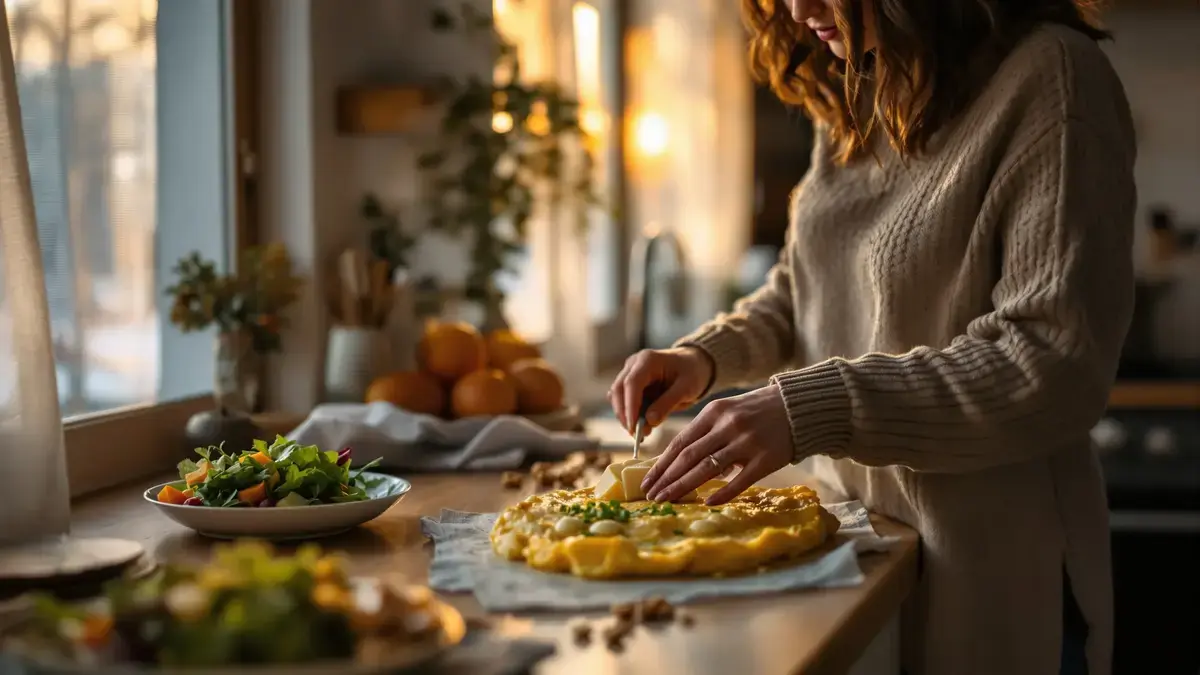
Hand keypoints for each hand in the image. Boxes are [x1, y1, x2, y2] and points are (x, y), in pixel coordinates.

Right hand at [608, 347, 713, 433]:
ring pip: (616, 397)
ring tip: (641, 433)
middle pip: (618, 390)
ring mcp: (629, 373)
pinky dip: (629, 414)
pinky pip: (623, 400)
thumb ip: (668, 403)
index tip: (633, 427)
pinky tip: (641, 426)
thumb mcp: (686, 388)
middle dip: (624, 414)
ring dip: (625, 416)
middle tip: (636, 435)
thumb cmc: (692, 372)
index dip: (630, 406)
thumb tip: (649, 421)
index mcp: (648, 360)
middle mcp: (634, 364)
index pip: (632, 383)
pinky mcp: (630, 384)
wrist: (693, 364)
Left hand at [641, 383, 791, 505]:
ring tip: (668, 500)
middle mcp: (728, 426)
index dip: (662, 464)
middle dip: (667, 479)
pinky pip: (740, 480)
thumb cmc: (756, 411)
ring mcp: (747, 442)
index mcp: (714, 413)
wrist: (797, 406)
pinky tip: (707, 503)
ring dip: (684, 487)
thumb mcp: (727, 412)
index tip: (648, 481)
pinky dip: (722, 493)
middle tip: (651, 496)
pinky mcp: (765, 459)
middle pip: (689, 457)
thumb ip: (706, 433)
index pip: (680, 442)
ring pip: (708, 469)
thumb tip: (681, 463)